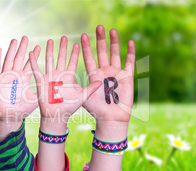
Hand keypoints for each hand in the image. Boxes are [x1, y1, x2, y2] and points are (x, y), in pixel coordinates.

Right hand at [0, 36, 38, 120]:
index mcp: (24, 78)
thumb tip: (58, 88)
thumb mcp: (35, 99)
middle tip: (26, 37)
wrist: (9, 117)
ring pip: (9, 60)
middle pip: (19, 58)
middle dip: (23, 48)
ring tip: (15, 40)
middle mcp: (15, 75)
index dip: (34, 55)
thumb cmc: (22, 110)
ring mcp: (6, 77)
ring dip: (11, 50)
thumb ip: (43, 92)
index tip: (40, 46)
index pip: (30, 64)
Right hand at [30, 36, 100, 122]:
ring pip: (49, 60)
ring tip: (50, 40)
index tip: (77, 43)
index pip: (72, 62)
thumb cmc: (69, 108)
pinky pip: (36, 69)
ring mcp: (49, 77)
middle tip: (64, 37)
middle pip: (61, 58)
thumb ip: (90, 88)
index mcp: (68, 77)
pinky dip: (33, 61)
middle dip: (62, 47)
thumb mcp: (82, 97)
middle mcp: (59, 75)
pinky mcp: (41, 81)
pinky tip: (32, 52)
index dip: (74, 53)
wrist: (56, 115)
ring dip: (49, 50)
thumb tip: (101, 81)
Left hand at [81, 25, 134, 139]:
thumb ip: (76, 86)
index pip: (88, 57)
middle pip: (102, 52)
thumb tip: (65, 78)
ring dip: (114, 42)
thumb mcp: (84, 96)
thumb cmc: (96, 110)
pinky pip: (129, 63)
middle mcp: (104, 71)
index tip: (82, 36)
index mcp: (93, 74)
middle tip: (98, 27)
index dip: (86, 47)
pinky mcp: (127, 77)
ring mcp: (116, 73)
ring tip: (112, 30)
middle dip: (100, 40)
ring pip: (115, 54)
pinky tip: (130, 42)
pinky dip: (131, 53)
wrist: (111, 119)